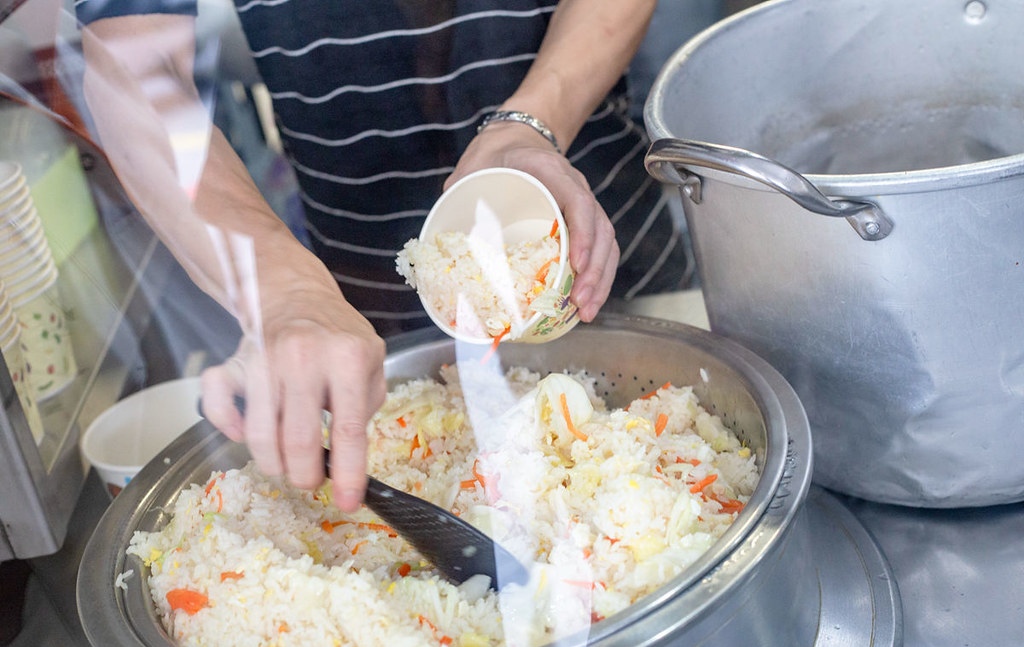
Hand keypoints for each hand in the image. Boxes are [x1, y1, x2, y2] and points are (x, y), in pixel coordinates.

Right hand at [199, 286, 386, 512]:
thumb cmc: (338, 336)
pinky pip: (216, 403)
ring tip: (286, 463)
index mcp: (347, 358)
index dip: (347, 473)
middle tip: (310, 481)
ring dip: (273, 462)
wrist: (296, 296)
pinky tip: (244, 433)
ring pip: (259, 434)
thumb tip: (349, 455)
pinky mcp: (233, 361)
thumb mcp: (372, 361)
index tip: (346, 502)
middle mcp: (303, 357)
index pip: (348, 429)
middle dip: (306, 475)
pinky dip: (227, 428)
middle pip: (299, 440)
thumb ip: (368, 404)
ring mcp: (263, 359)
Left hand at [448, 123, 618, 321]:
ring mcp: (582, 203)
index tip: (577, 265)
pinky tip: (586, 300)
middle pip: (600, 229)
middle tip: (580, 303)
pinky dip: (597, 276)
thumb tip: (441, 236)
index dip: (583, 234)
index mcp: (550, 170)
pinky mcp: (582, 221)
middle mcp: (575, 186)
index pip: (578, 201)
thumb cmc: (496, 153)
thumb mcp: (474, 165)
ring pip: (606, 242)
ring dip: (600, 279)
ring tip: (586, 311)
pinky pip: (600, 248)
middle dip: (595, 271)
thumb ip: (460, 193)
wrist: (518, 137)